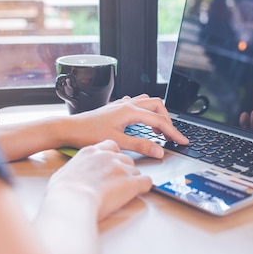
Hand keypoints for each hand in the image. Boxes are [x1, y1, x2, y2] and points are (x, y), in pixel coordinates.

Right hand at [47, 140, 151, 219]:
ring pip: (135, 170)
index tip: (111, 165)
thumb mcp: (65, 172)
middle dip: (123, 170)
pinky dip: (143, 187)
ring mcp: (121, 168)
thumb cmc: (63, 191)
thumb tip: (77, 175)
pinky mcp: (132, 182)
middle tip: (116, 184)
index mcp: (91, 152)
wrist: (72, 200)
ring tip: (121, 193)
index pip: (110, 145)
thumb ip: (77, 169)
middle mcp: (108, 156)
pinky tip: (137, 193)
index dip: (113, 156)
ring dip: (131, 180)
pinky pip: (146, 181)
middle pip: (125, 159)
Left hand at [65, 94, 188, 157]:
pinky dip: (146, 111)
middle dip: (168, 120)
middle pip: (157, 106)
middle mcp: (127, 104)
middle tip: (172, 136)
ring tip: (159, 130)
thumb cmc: (88, 134)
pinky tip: (142, 121)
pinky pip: (137, 103)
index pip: (159, 121)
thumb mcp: (118, 142)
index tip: (182, 141)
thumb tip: (159, 150)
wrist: (70, 128)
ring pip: (148, 102)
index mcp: (130, 111)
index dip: (173, 132)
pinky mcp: (115, 108)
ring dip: (157, 114)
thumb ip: (140, 145)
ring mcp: (121, 104)